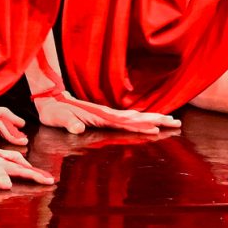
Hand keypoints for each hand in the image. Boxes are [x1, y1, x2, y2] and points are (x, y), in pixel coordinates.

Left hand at [32, 91, 181, 136]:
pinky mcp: (104, 115)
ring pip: (135, 116)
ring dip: (154, 118)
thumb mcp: (59, 118)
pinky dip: (141, 120)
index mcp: (100, 117)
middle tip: (177, 122)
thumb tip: (76, 128)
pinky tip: (150, 121)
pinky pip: (127, 118)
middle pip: (137, 117)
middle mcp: (107, 114)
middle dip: (157, 120)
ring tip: (172, 120)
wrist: (50, 99)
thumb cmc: (54, 112)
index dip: (141, 125)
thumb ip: (69, 123)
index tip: (158, 127)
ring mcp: (107, 114)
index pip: (125, 122)